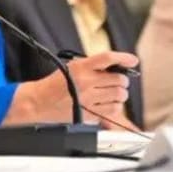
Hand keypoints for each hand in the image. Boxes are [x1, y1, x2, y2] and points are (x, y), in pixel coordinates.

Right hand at [7, 51, 136, 123]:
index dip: (123, 58)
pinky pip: (115, 108)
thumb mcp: (70, 67)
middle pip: (119, 79)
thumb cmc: (54, 84)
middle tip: (115, 80)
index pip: (107, 58)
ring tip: (110, 92)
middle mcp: (86, 82)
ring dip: (119, 93)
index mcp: (79, 68)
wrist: (39, 101)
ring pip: (120, 94)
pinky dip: (115, 105)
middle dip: (121, 79)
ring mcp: (89, 99)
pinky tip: (106, 102)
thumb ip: (92, 66)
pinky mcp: (91, 113)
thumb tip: (116, 66)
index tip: (133, 60)